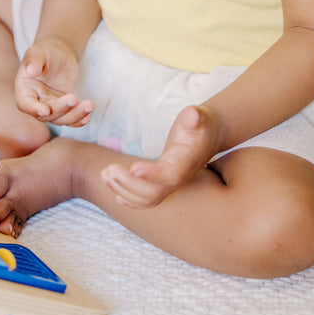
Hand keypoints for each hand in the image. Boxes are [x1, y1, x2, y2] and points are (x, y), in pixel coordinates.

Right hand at [14, 37, 94, 125]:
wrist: (58, 55)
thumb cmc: (44, 52)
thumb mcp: (37, 52)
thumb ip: (33, 60)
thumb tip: (31, 70)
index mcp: (24, 90)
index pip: (25, 104)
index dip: (35, 109)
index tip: (47, 110)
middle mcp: (35, 102)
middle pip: (46, 115)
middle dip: (61, 109)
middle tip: (74, 98)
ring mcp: (49, 107)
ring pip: (60, 119)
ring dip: (75, 115)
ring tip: (89, 105)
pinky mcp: (63, 108)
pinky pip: (70, 118)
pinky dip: (79, 120)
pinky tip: (88, 117)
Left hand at [100, 105, 222, 207]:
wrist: (208, 135)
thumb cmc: (200, 124)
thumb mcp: (200, 116)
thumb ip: (195, 117)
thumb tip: (192, 115)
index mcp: (185, 162)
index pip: (169, 175)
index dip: (152, 175)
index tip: (133, 168)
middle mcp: (177, 178)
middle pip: (153, 193)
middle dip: (128, 184)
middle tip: (108, 169)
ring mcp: (169, 184)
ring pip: (146, 199)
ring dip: (123, 190)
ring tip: (105, 174)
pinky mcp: (161, 184)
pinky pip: (146, 199)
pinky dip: (128, 198)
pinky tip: (114, 190)